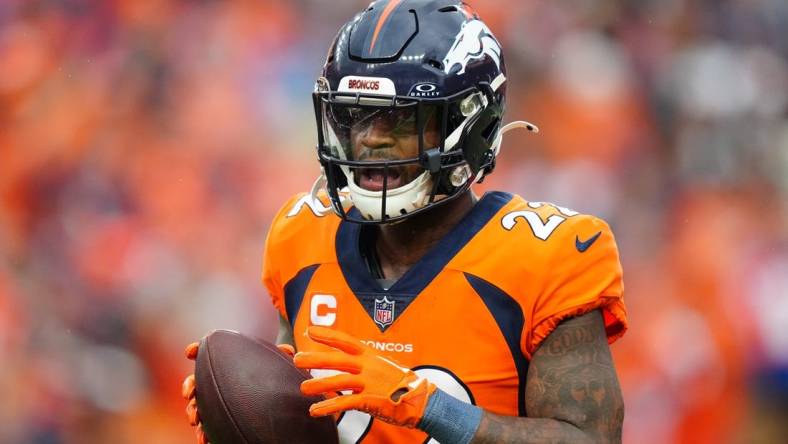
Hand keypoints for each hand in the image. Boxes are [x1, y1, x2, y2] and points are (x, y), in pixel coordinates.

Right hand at [182, 341, 295, 442]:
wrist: (271, 395)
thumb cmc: (270, 372)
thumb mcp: (277, 363)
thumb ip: (282, 355)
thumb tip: (290, 351)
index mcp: (224, 362)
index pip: (206, 352)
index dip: (196, 349)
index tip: (191, 352)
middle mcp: (215, 379)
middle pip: (196, 380)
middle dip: (190, 386)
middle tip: (191, 393)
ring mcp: (214, 399)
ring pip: (197, 405)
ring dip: (193, 412)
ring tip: (195, 420)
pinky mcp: (218, 417)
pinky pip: (206, 426)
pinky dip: (203, 433)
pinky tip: (204, 440)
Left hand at [293, 326, 435, 427]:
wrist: (422, 400)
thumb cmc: (402, 383)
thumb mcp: (384, 366)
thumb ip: (366, 364)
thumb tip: (350, 363)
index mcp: (371, 355)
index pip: (346, 341)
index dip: (328, 335)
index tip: (311, 331)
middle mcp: (369, 366)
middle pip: (337, 360)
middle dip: (316, 359)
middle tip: (297, 359)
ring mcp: (369, 383)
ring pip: (338, 381)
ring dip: (318, 384)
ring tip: (302, 388)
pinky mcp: (370, 400)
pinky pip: (345, 403)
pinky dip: (328, 407)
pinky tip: (315, 410)